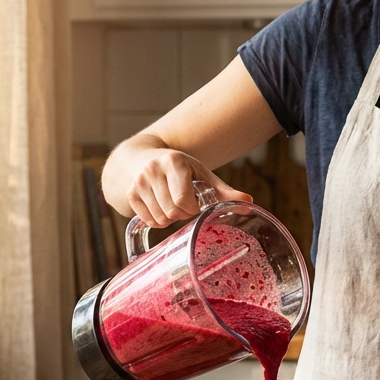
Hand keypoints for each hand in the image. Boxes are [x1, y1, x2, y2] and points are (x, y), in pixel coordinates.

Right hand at [122, 149, 249, 227]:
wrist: (139, 158)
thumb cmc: (178, 167)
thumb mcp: (200, 173)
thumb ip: (224, 191)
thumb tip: (249, 201)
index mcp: (174, 162)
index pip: (183, 200)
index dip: (192, 208)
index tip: (195, 203)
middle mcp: (153, 170)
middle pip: (172, 212)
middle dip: (182, 214)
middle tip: (185, 205)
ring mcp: (139, 182)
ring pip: (160, 219)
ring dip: (170, 218)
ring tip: (172, 204)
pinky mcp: (129, 193)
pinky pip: (149, 221)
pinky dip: (157, 220)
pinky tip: (160, 207)